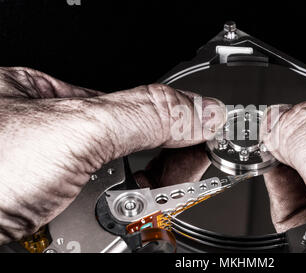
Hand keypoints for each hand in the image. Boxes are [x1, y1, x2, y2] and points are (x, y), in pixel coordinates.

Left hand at [0, 67, 225, 243]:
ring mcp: (52, 188)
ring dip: (133, 210)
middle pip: (131, 155)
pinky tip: (105, 231)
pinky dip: (119, 232)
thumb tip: (203, 111)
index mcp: (48, 100)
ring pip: (119, 197)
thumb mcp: (72, 129)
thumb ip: (146, 113)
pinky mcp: (55, 226)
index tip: (206, 142)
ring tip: (115, 216)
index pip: (135, 107)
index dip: (175, 126)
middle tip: (167, 188)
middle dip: (155, 175)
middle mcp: (50, 143)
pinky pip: (106, 227)